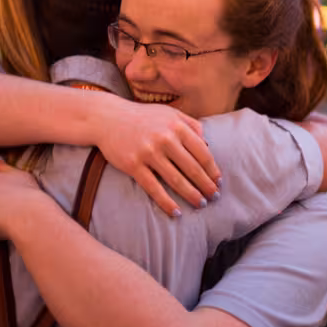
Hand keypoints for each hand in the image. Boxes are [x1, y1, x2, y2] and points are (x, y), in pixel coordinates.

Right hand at [94, 97, 220, 216]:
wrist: (108, 118)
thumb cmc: (143, 117)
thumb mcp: (169, 113)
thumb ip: (191, 124)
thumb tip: (208, 145)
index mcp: (176, 126)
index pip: (202, 152)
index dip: (212, 169)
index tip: (219, 181)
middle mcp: (164, 138)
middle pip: (192, 168)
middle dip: (206, 185)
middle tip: (215, 197)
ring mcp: (148, 152)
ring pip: (176, 180)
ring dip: (191, 195)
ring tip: (200, 204)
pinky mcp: (133, 165)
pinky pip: (154, 188)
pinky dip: (166, 202)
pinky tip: (176, 212)